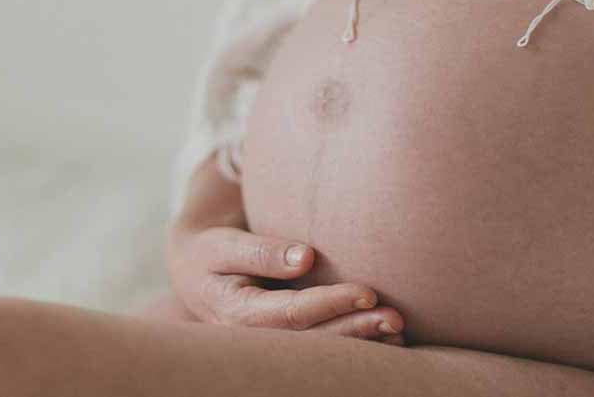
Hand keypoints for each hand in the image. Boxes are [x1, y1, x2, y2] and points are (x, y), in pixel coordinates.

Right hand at [167, 224, 404, 343]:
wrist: (195, 272)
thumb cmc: (211, 252)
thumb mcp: (225, 245)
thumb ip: (261, 250)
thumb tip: (306, 257)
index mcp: (236, 314)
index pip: (292, 314)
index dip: (331, 304)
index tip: (367, 292)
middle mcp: (255, 338)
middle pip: (313, 339)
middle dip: (356, 330)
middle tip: (395, 318)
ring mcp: (271, 344)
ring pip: (320, 348)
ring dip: (361, 341)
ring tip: (398, 330)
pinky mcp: (285, 339)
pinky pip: (321, 346)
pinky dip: (355, 342)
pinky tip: (388, 338)